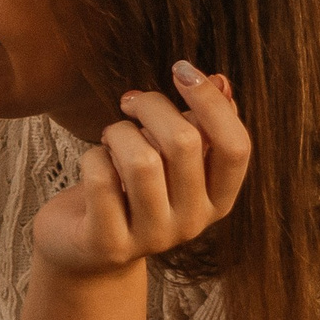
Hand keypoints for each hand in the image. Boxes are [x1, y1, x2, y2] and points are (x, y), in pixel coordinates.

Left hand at [32, 61, 249, 277]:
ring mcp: (152, 238)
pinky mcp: (109, 244)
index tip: (182, 69)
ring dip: (118, 132)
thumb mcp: (169, 158)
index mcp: (217, 199)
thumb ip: (200, 124)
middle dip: (151, 107)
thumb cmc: (130, 191)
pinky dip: (92, 157)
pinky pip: (101, 180)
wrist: (83, 250)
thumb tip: (221, 81)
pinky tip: (93, 163)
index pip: (236, 146)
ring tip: (111, 136)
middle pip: (184, 143)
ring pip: (141, 160)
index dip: (211, 101)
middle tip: (129, 103)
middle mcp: (193, 223)